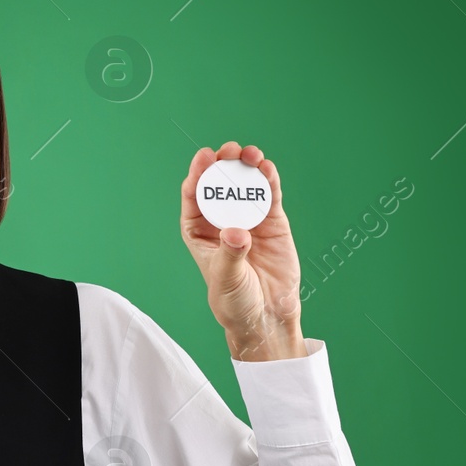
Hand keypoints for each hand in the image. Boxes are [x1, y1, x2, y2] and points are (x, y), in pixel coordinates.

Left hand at [179, 141, 303, 360]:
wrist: (267, 314)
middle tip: (228, 151)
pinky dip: (268, 180)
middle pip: (218, 184)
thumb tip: (236, 232)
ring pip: (244, 185)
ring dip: (246, 165)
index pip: (194, 197)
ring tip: (250, 154)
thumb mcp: (226, 279)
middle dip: (221, 164)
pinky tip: (267, 168)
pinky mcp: (271, 222)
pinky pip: (268, 195)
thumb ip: (231, 255)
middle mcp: (221, 220)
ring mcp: (247, 218)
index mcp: (199, 231)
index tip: (203, 158)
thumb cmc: (236, 300)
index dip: (197, 175)